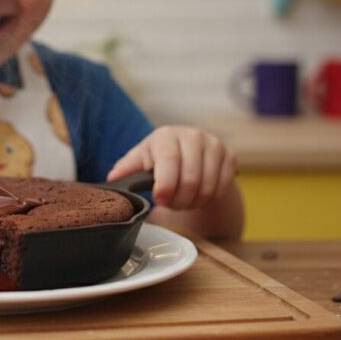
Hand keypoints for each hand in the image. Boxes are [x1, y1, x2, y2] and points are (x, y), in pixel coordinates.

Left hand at [106, 126, 236, 210]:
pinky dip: (208, 199)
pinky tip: (198, 196)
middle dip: (178, 200)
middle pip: (190, 178)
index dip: (165, 184)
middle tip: (170, 204)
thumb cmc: (159, 158)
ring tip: (182, 201)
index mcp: (166, 135)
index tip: (159, 200)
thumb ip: (127, 169)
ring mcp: (213, 144)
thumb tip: (111, 179)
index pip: (169, 160)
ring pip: (207, 186)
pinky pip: (221, 188)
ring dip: (193, 202)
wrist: (189, 153)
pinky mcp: (229, 155)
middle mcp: (192, 135)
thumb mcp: (141, 160)